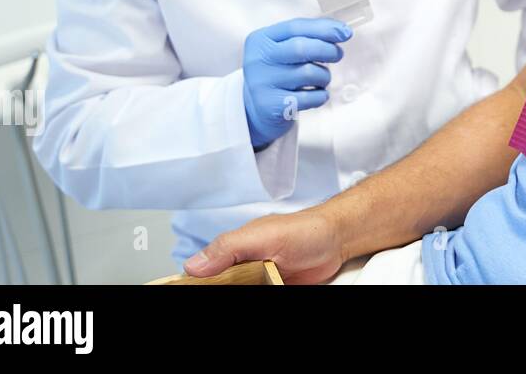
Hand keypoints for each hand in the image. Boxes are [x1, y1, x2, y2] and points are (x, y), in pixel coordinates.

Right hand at [184, 206, 345, 284]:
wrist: (336, 241)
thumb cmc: (302, 230)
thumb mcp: (261, 236)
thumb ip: (228, 247)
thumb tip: (193, 265)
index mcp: (233, 251)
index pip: (203, 272)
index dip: (194, 282)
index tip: (189, 287)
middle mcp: (243, 268)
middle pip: (221, 286)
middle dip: (221, 287)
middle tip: (246, 283)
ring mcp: (258, 281)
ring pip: (240, 291)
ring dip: (242, 289)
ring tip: (263, 283)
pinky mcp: (273, 289)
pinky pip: (259, 296)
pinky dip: (260, 293)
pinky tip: (268, 287)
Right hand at [242, 18, 349, 148]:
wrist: (259, 109)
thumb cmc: (281, 72)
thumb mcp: (286, 49)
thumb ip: (311, 35)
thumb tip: (343, 31)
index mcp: (260, 40)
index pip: (295, 27)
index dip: (324, 28)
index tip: (346, 33)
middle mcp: (257, 60)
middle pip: (301, 48)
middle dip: (327, 50)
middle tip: (337, 55)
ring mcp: (262, 83)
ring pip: (308, 73)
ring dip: (324, 76)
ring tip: (320, 79)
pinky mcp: (270, 106)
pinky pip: (309, 97)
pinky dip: (321, 96)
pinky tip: (316, 95)